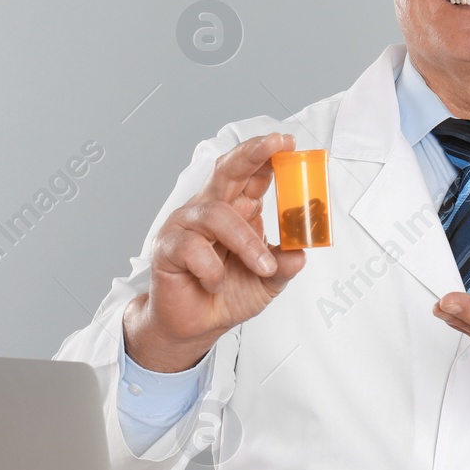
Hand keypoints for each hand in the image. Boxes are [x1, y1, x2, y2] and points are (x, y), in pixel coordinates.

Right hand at [123, 133, 307, 371]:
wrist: (194, 326)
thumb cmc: (227, 293)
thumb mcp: (267, 282)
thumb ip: (284, 266)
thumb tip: (301, 253)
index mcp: (237, 210)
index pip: (252, 174)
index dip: (268, 155)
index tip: (288, 143)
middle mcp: (211, 209)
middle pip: (228, 170)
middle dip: (251, 154)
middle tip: (275, 145)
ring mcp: (186, 226)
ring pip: (216, 214)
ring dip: (246, 242)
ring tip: (262, 268)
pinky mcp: (168, 248)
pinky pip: (192, 248)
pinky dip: (212, 269)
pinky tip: (215, 283)